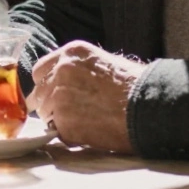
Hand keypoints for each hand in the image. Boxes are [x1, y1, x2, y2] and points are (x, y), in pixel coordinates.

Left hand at [25, 41, 145, 152]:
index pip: (40, 70)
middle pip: (38, 92)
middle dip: (49, 103)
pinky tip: (88, 132)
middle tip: (68, 113)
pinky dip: (69, 135)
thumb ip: (79, 69)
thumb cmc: (136, 86)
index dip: (47, 84)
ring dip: (59, 120)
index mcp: (71, 53)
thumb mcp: (104, 62)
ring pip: (45, 113)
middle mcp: (61, 71)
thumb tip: (67, 82)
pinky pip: (57, 132)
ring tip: (84, 122)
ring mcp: (60, 97)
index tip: (54, 93)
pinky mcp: (65, 122)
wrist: (149, 106)